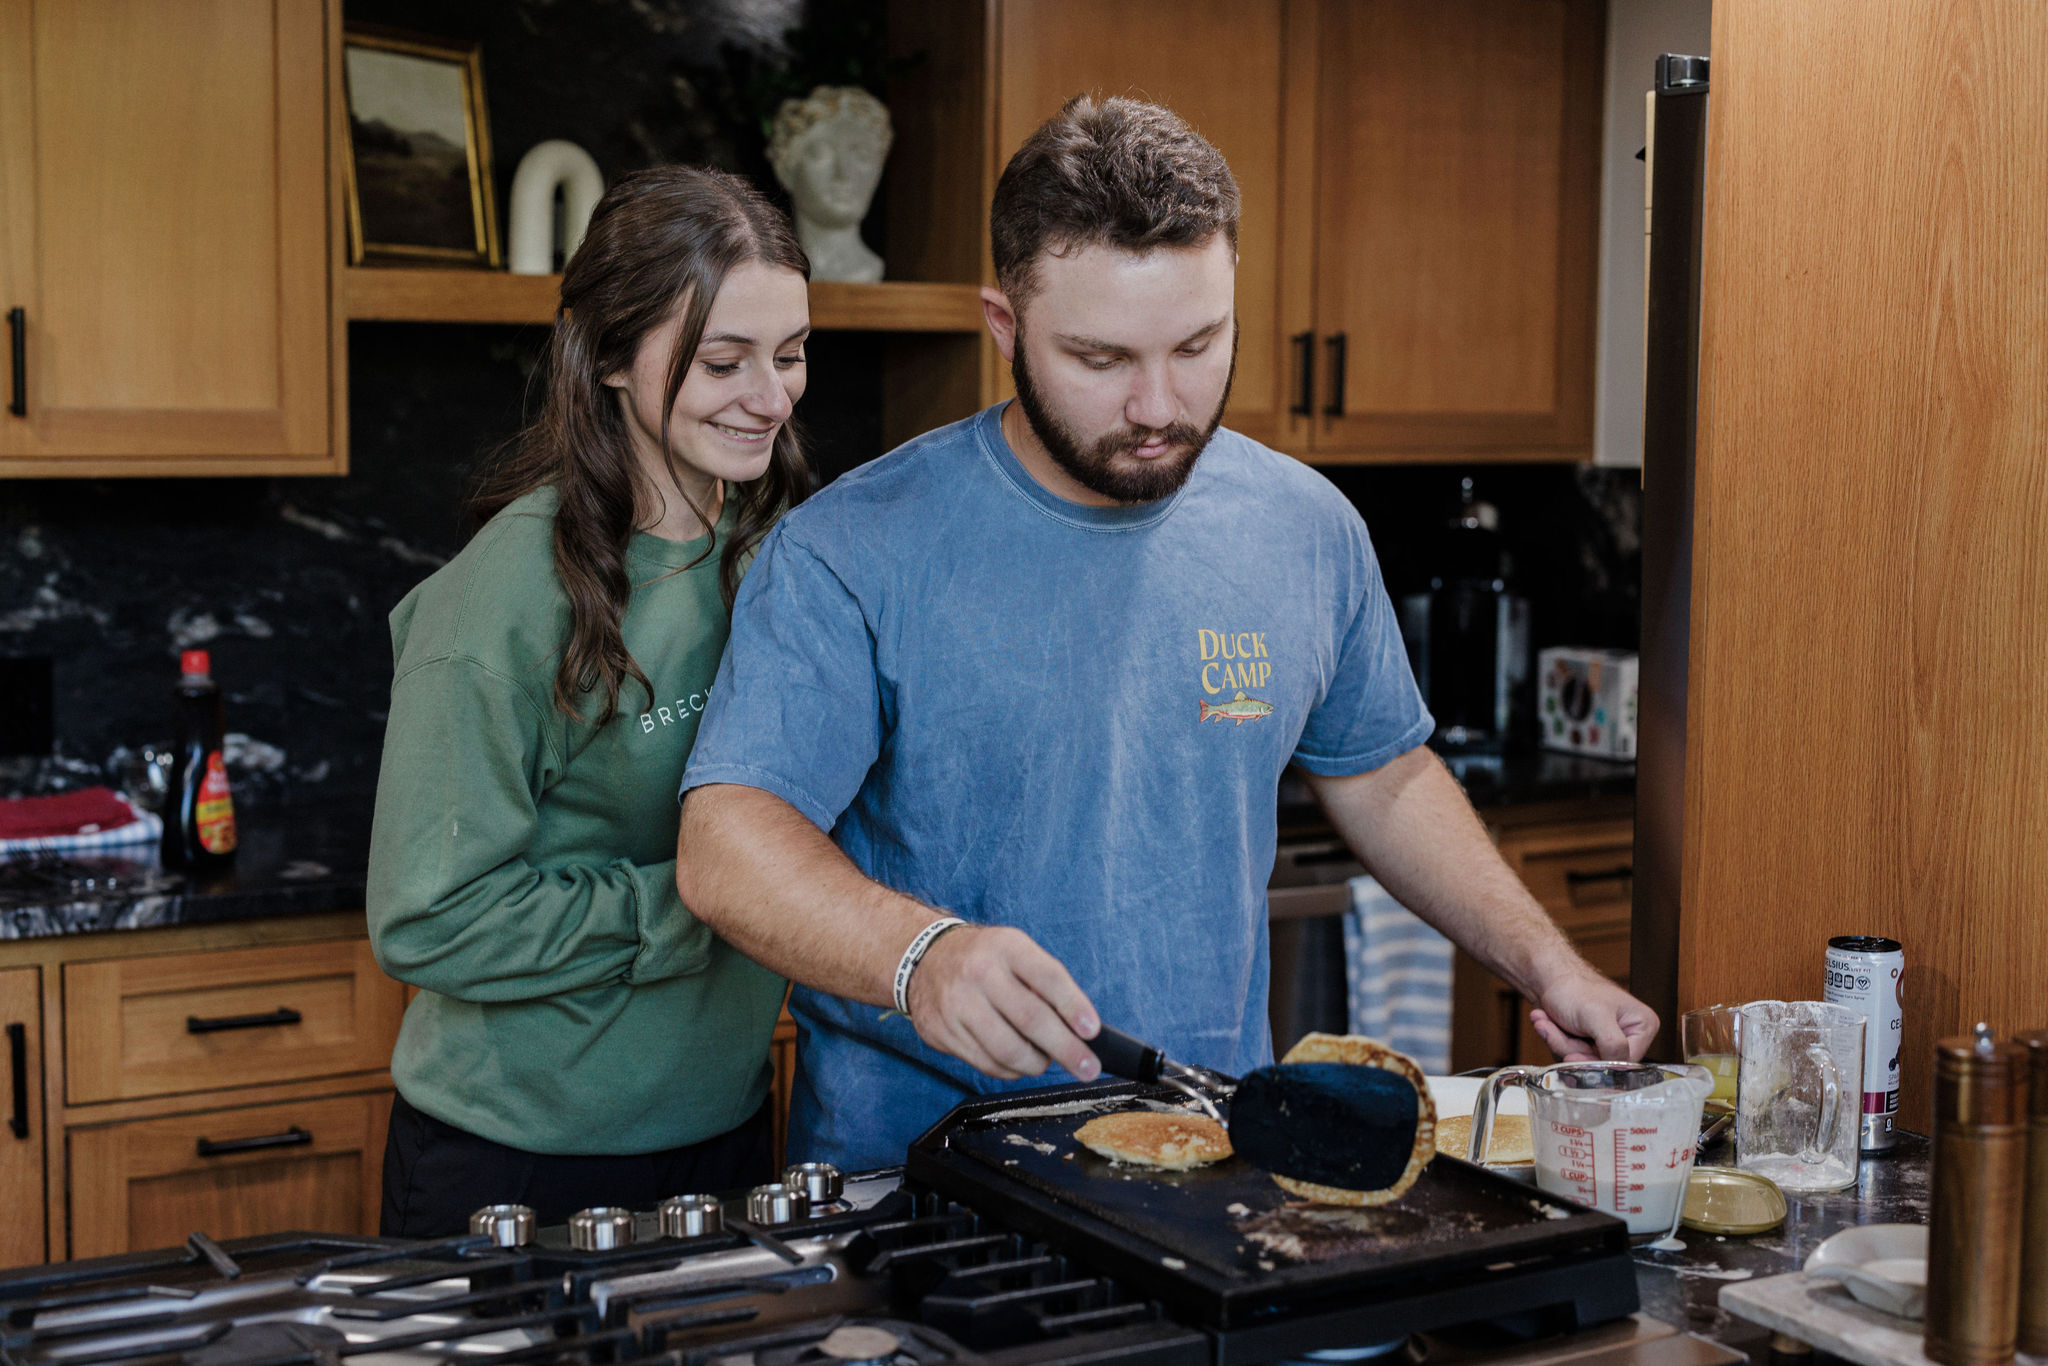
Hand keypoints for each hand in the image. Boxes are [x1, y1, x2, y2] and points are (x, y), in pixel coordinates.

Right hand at [905, 924, 1102, 1081]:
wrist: (925, 958)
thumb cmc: (984, 958)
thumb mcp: (1015, 951)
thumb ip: (1046, 983)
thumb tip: (1080, 1028)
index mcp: (1006, 947)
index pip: (1047, 977)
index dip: (1073, 1006)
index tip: (1092, 1031)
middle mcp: (979, 972)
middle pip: (1031, 1019)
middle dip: (1066, 1049)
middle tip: (1087, 1067)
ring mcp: (957, 1003)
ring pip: (1008, 1050)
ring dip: (1036, 1063)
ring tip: (1045, 1060)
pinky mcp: (942, 1031)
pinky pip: (986, 1063)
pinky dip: (1010, 1069)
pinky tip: (1015, 1060)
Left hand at [1529, 971, 1658, 1061]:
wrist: (1547, 978)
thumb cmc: (1574, 988)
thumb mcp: (1596, 1016)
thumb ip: (1613, 1044)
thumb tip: (1619, 1068)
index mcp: (1643, 1026)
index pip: (1626, 1062)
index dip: (1597, 1061)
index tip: (1572, 1052)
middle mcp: (1629, 1035)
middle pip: (1601, 1064)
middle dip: (1572, 1048)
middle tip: (1556, 1028)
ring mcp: (1607, 1041)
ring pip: (1583, 1062)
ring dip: (1560, 1043)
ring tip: (1548, 1021)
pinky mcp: (1588, 1044)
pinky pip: (1571, 1057)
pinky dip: (1555, 1042)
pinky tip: (1547, 1023)